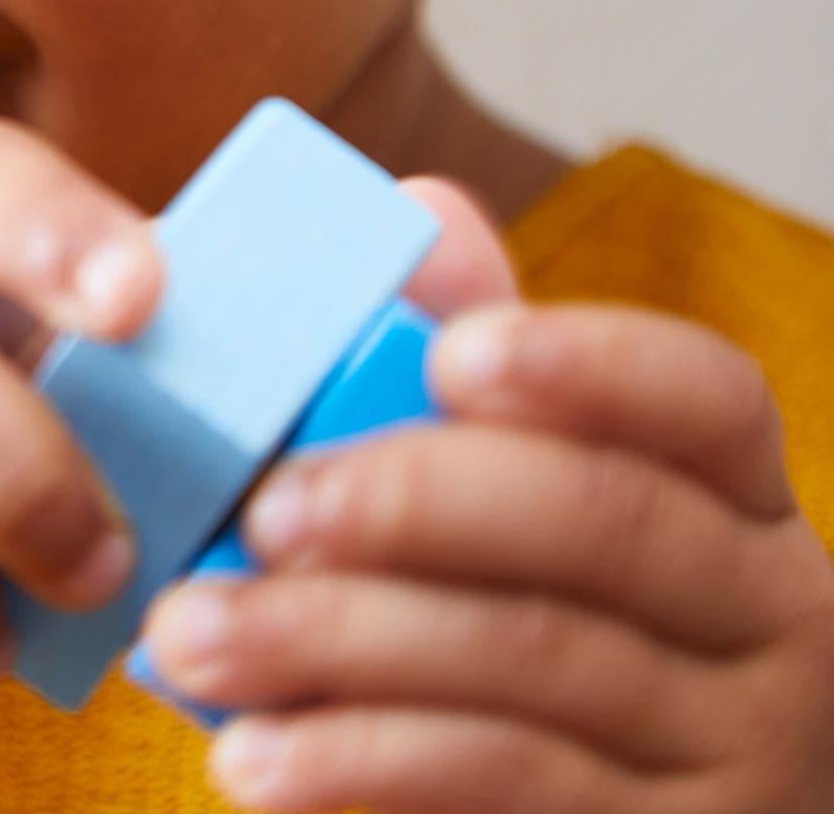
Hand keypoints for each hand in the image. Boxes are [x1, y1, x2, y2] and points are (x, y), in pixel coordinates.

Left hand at [134, 282, 833, 809]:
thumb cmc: (551, 608)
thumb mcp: (531, 486)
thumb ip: (480, 363)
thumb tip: (419, 207)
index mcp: (736, 493)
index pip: (705, 397)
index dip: (586, 365)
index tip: (449, 352)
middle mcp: (768, 615)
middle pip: (604, 525)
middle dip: (414, 501)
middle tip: (263, 507)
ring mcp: (733, 754)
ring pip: (533, 666)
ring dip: (340, 643)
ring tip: (194, 631)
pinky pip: (508, 794)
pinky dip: (362, 767)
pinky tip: (253, 754)